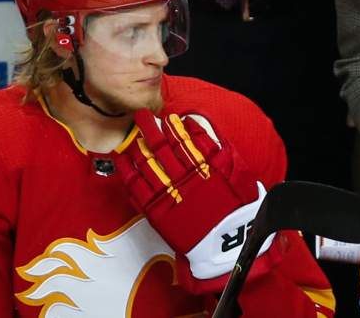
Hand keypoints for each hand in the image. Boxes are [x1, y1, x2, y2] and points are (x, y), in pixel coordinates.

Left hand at [118, 110, 271, 281]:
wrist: (226, 243)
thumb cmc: (236, 207)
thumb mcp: (237, 172)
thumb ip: (220, 147)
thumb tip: (203, 126)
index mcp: (204, 166)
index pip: (184, 139)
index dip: (174, 126)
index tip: (169, 118)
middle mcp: (183, 177)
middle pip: (161, 146)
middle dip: (150, 128)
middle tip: (142, 116)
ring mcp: (167, 194)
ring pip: (146, 164)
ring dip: (138, 146)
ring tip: (133, 135)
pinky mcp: (155, 211)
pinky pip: (135, 187)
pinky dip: (127, 171)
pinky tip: (122, 160)